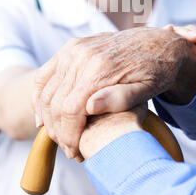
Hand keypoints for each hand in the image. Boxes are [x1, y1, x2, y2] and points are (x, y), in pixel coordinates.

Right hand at [33, 27, 195, 158]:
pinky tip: (44, 116)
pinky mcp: (70, 47)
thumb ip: (121, 99)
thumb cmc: (155, 70)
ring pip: (46, 91)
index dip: (69, 135)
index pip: (71, 109)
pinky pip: (44, 75)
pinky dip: (39, 97)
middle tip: (70, 150)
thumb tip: (91, 108)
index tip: (76, 152)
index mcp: (101, 68)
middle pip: (55, 102)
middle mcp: (82, 55)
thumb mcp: (148, 88)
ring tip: (60, 137)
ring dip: (47, 118)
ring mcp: (73, 49)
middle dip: (58, 131)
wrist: (156, 41)